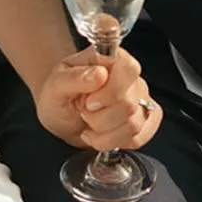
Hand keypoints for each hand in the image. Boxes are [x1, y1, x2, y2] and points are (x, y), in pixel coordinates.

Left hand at [35, 43, 160, 152]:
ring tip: (90, 123)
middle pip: (129, 104)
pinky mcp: (145, 121)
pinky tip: (100, 135)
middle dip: (99, 117)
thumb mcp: (55, 86)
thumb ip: (73, 78)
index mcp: (111, 59)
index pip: (129, 68)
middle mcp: (130, 77)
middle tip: (84, 111)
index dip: (110, 91)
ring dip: (103, 133)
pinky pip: (139, 138)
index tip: (89, 102)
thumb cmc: (59, 96)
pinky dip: (113, 142)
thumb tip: (98, 74)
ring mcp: (141, 99)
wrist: (62, 115)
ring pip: (133, 125)